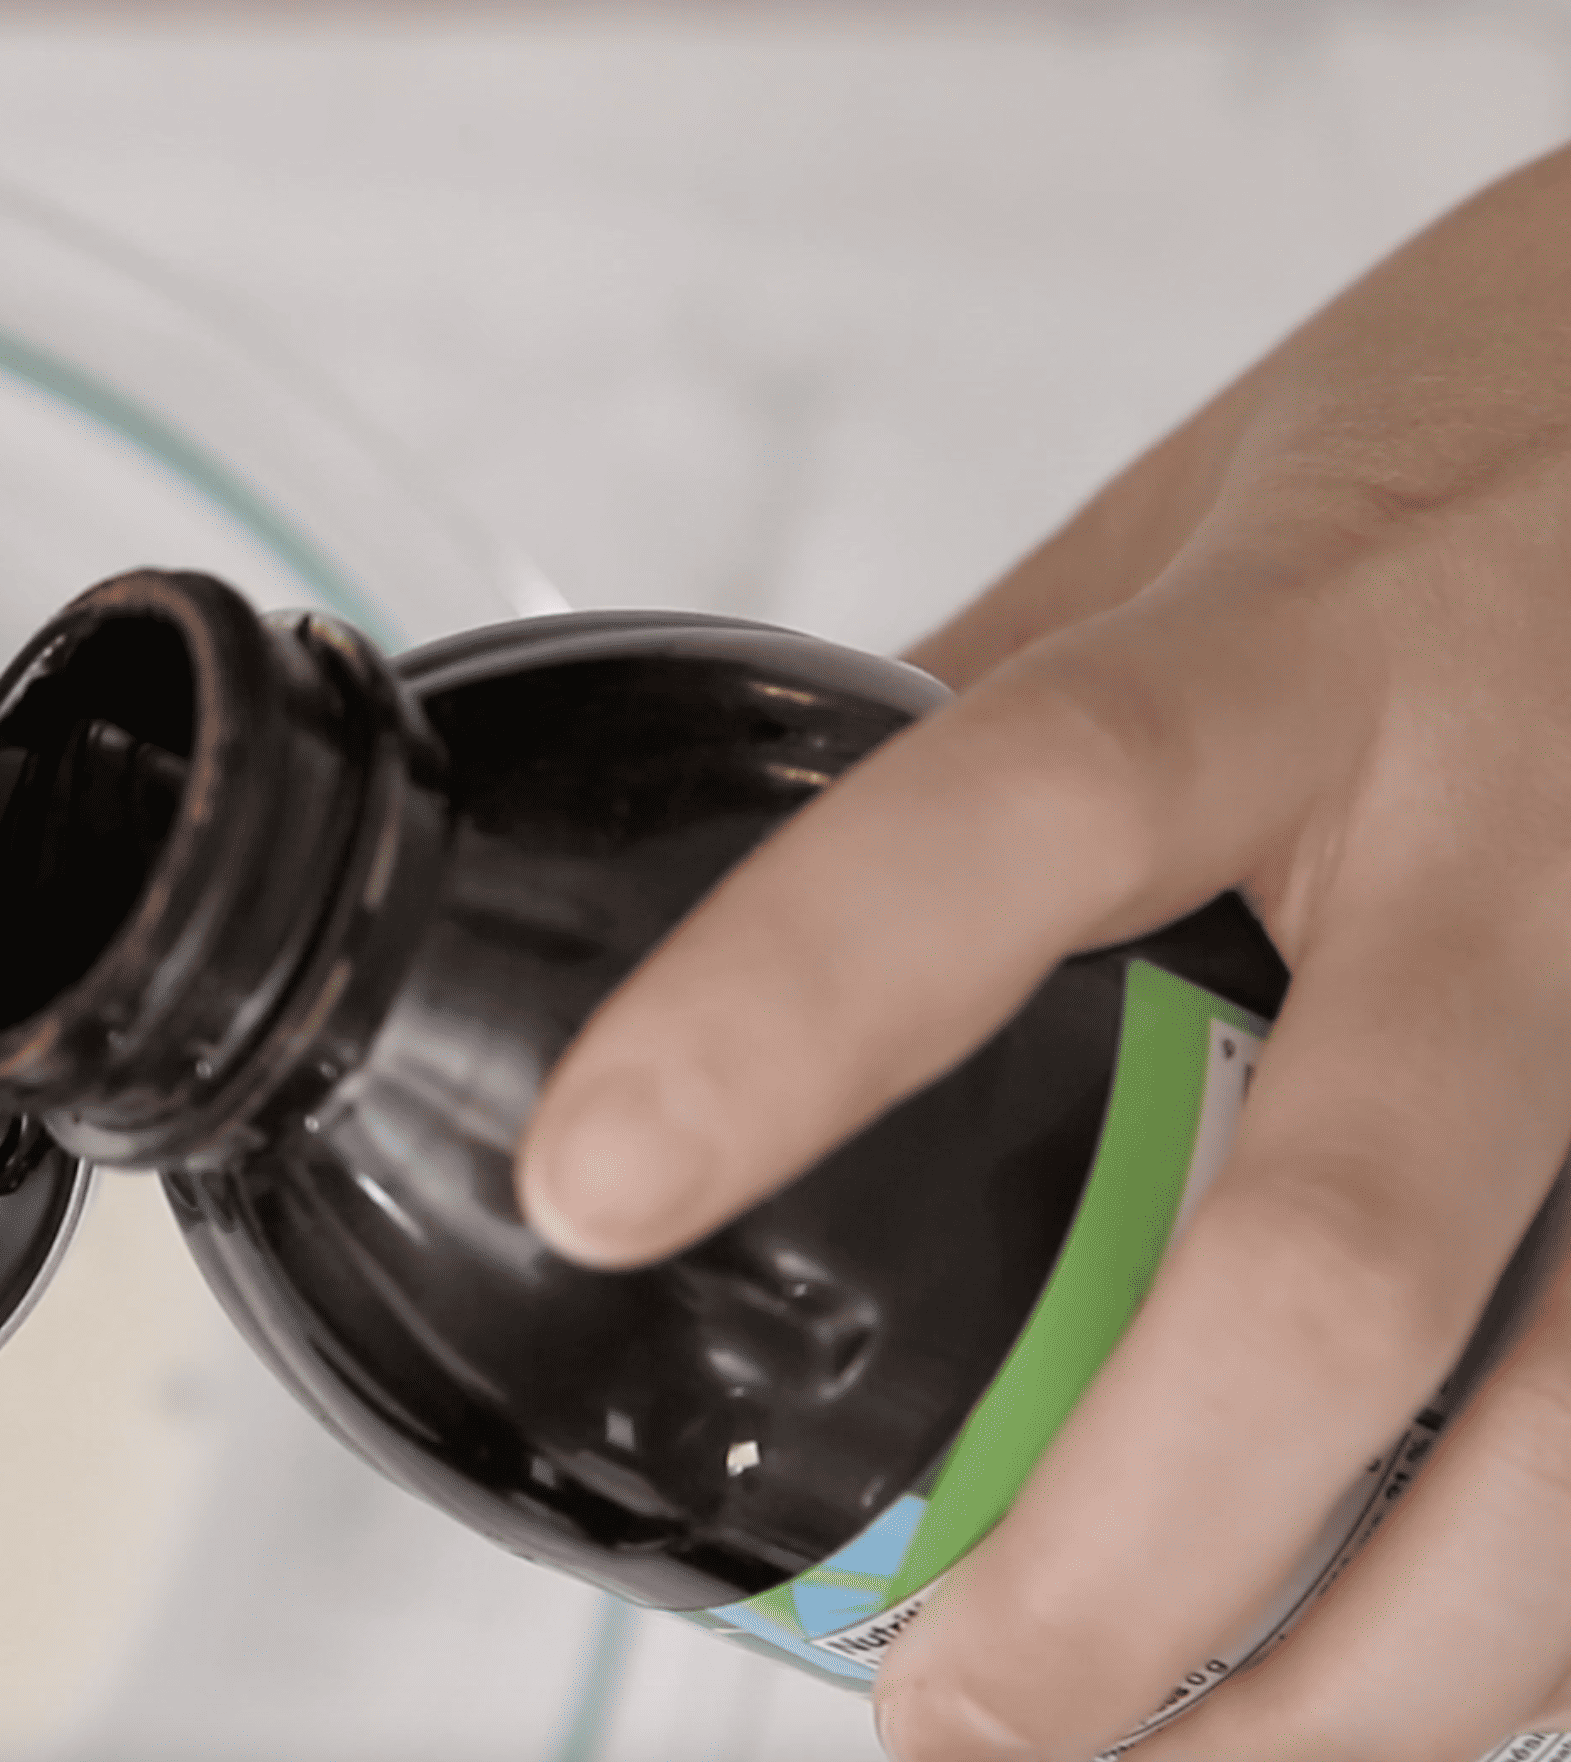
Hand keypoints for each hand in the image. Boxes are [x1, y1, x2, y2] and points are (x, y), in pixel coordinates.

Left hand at [517, 140, 1570, 1760]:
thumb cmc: (1475, 436)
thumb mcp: (1179, 527)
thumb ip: (971, 732)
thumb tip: (714, 956)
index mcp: (1298, 648)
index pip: (1015, 819)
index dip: (787, 1015)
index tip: (594, 1187)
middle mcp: (1527, 835)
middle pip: (1334, 1265)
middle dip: (1127, 1561)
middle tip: (945, 1714)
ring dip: (1358, 1683)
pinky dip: (1528, 1618)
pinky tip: (1382, 1685)